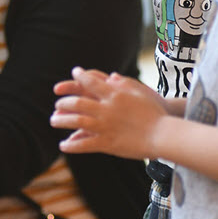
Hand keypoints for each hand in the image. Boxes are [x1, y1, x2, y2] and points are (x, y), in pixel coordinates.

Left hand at [51, 67, 166, 159]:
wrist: (164, 133)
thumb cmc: (155, 111)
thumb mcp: (140, 91)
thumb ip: (123, 83)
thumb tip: (111, 76)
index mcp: (114, 94)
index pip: (90, 82)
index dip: (79, 77)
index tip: (74, 73)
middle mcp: (106, 108)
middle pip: (77, 103)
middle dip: (64, 103)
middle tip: (57, 104)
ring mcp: (106, 126)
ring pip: (77, 121)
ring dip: (62, 120)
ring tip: (53, 120)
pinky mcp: (108, 143)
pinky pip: (85, 144)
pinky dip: (72, 145)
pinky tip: (63, 145)